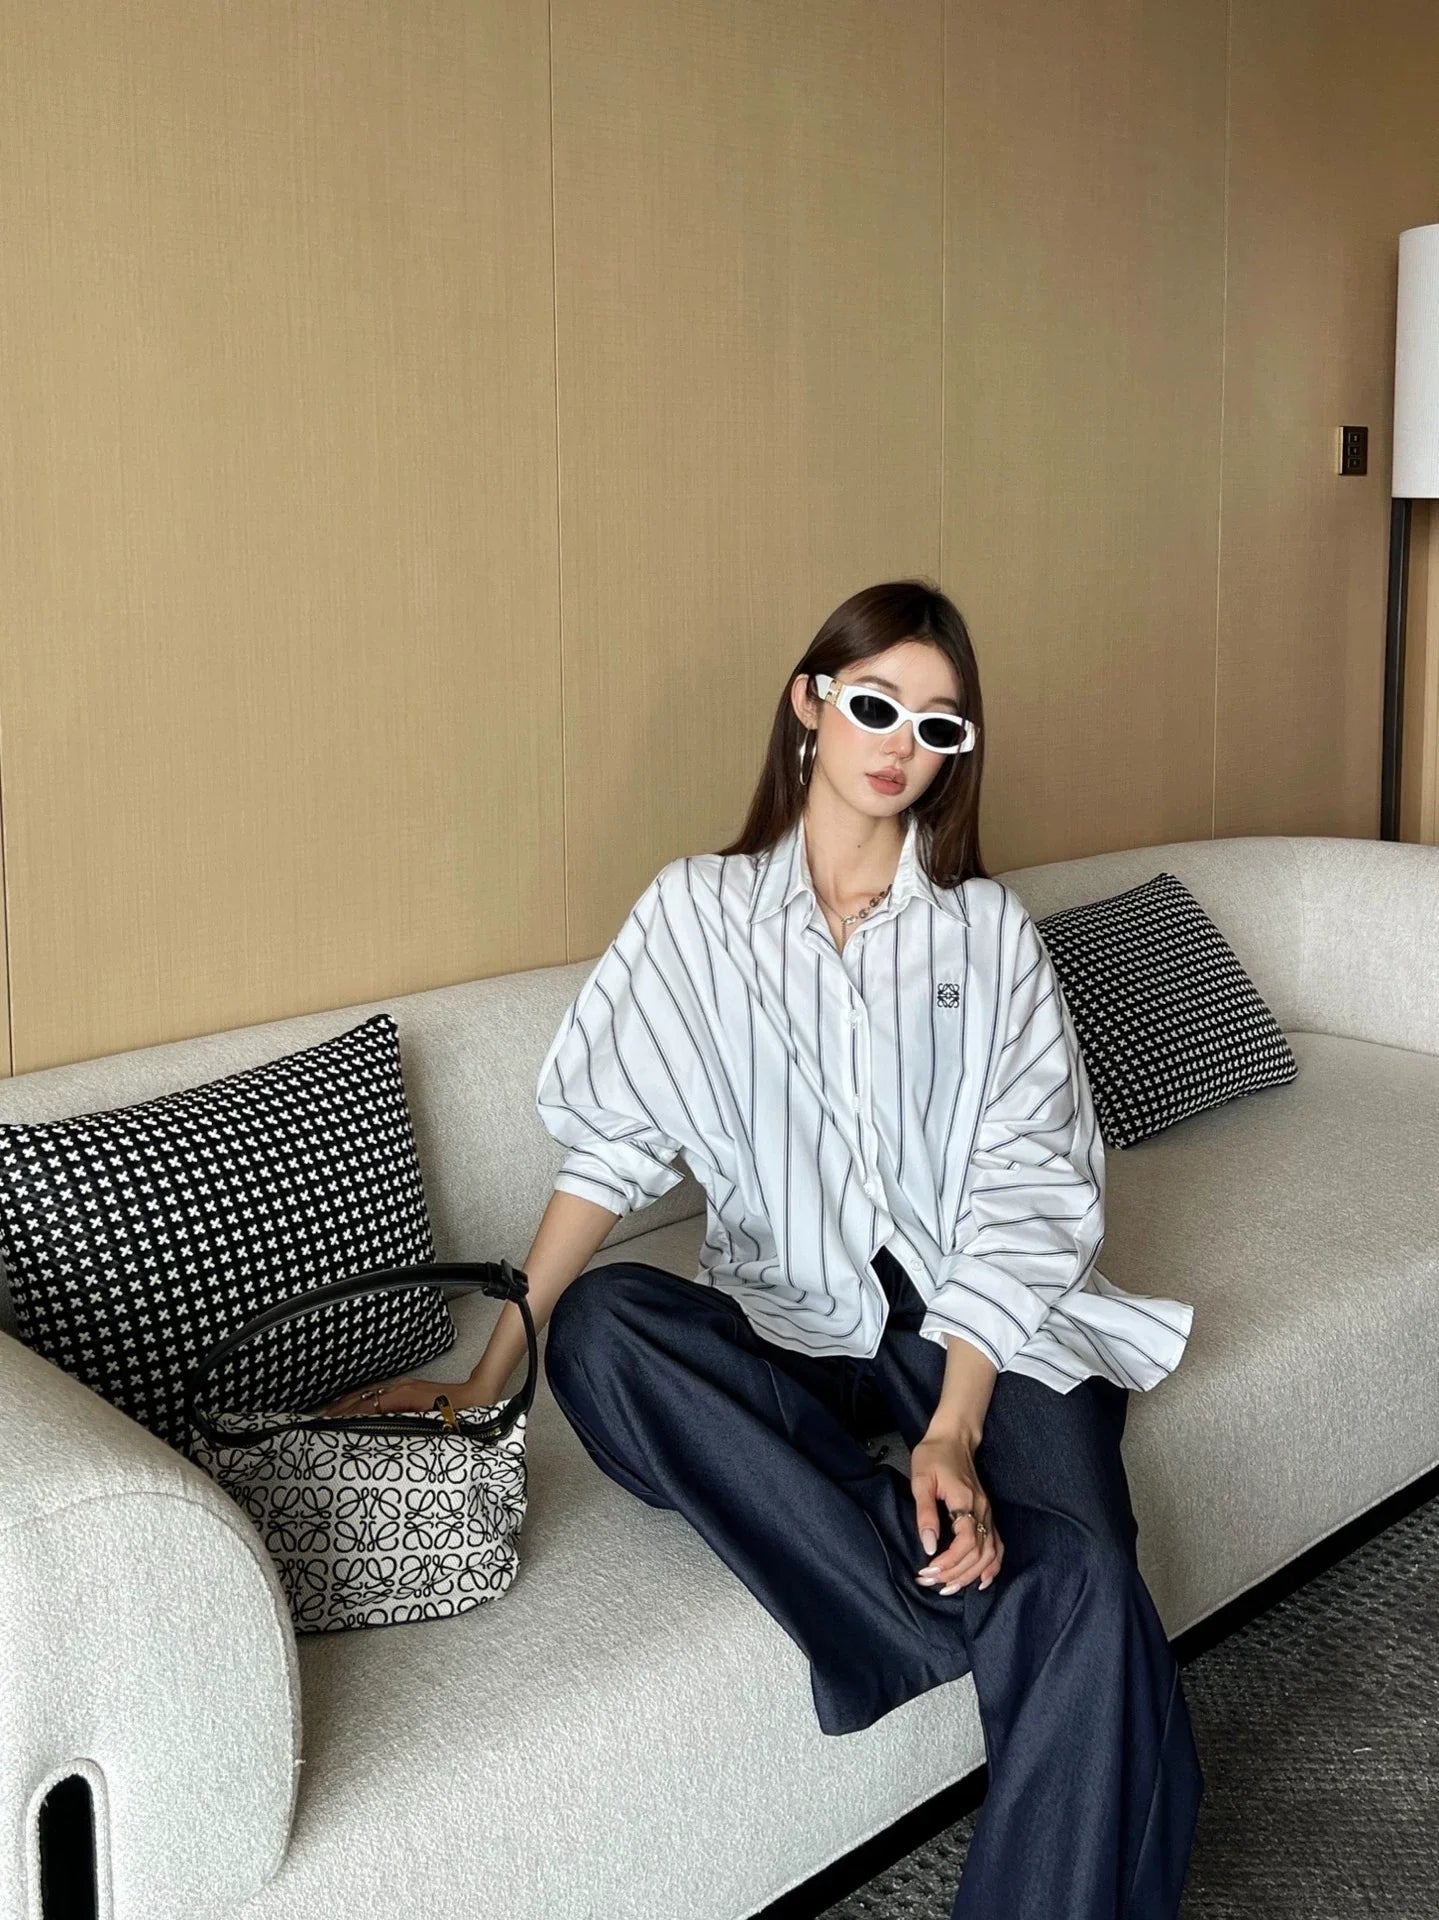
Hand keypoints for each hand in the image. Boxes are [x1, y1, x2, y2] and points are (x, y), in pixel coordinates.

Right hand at [319, 1375, 474, 1416]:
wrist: (478, 1396)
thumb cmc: (459, 1413)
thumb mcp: (431, 1422)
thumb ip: (405, 1424)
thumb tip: (379, 1426)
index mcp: (403, 1396)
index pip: (367, 1405)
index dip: (346, 1415)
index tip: (328, 1425)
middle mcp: (399, 1388)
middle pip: (362, 1396)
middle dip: (339, 1408)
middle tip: (319, 1422)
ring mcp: (403, 1387)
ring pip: (367, 1393)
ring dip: (347, 1403)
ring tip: (328, 1415)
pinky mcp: (407, 1389)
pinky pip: (377, 1392)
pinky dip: (360, 1399)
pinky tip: (353, 1407)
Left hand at [909, 1429, 1003, 1594]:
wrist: (954, 1437)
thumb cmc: (933, 1456)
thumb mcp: (921, 1479)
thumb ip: (925, 1513)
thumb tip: (928, 1545)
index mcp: (966, 1501)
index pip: (965, 1543)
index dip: (949, 1562)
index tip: (928, 1571)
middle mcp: (982, 1510)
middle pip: (978, 1554)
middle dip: (955, 1574)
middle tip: (932, 1583)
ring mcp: (988, 1513)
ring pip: (990, 1554)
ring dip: (971, 1575)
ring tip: (950, 1588)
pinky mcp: (988, 1514)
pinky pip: (998, 1546)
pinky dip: (993, 1567)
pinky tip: (981, 1581)